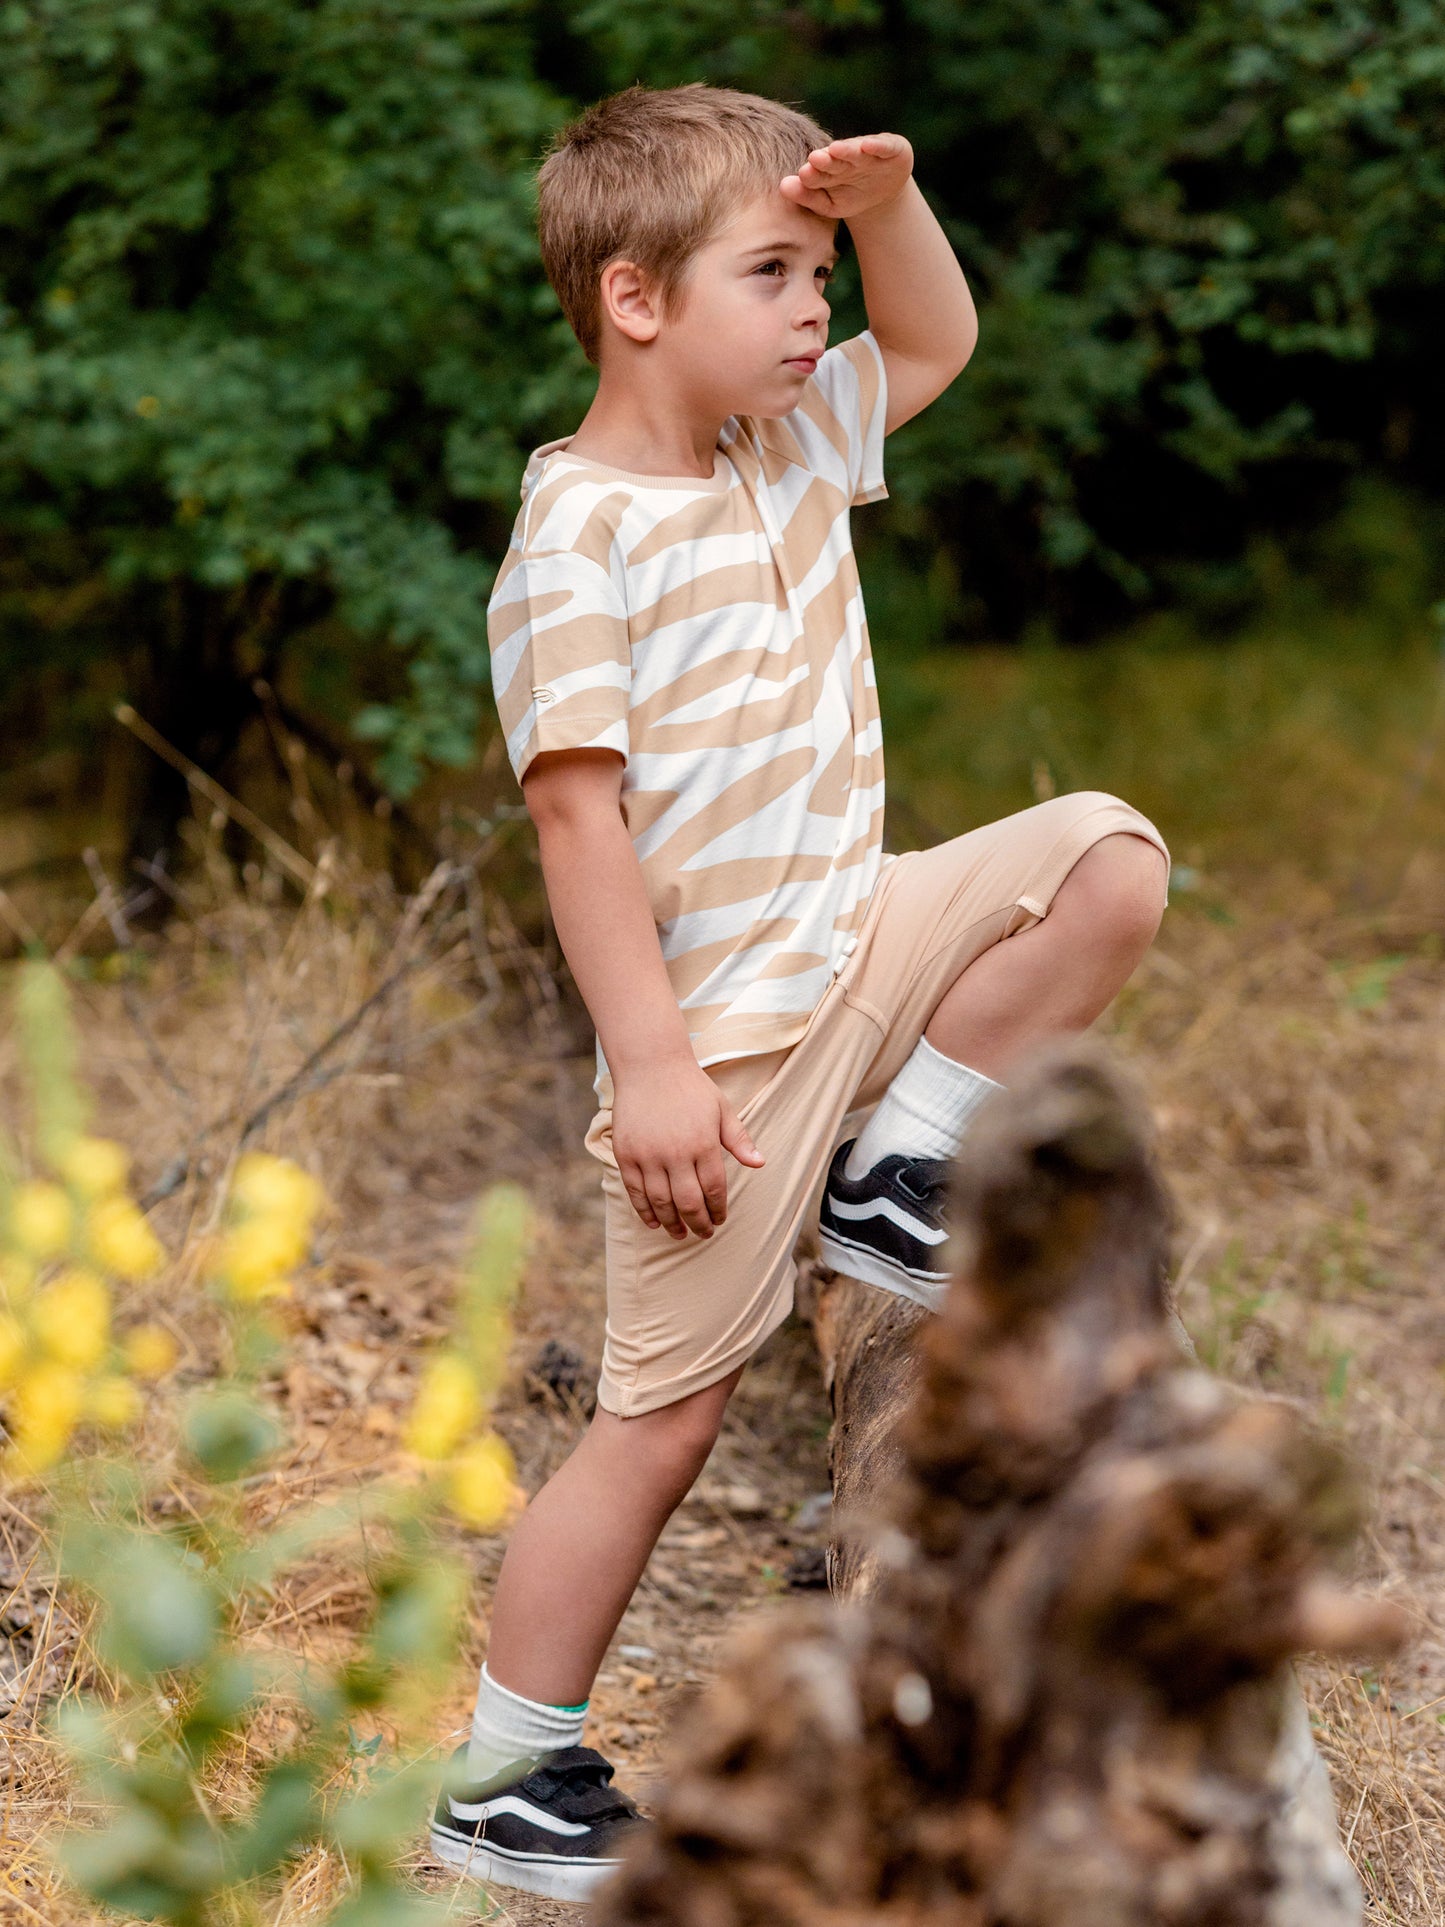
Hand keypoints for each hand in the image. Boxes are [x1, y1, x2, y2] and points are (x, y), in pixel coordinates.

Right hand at [611, 1057, 765, 1239]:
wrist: (650, 1066)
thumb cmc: (690, 1088)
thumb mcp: (722, 1109)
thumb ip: (739, 1140)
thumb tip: (760, 1164)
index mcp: (704, 1143)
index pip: (714, 1189)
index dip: (718, 1209)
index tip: (720, 1219)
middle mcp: (676, 1153)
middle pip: (689, 1202)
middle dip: (698, 1224)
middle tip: (704, 1234)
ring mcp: (648, 1155)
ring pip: (661, 1202)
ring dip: (672, 1224)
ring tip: (679, 1234)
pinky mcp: (626, 1155)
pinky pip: (636, 1192)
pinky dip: (645, 1211)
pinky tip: (654, 1221)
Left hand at [779, 132, 913, 221]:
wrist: (884, 194)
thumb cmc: (851, 197)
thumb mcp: (830, 204)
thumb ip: (808, 196)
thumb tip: (782, 186)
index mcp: (829, 168)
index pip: (818, 172)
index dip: (812, 174)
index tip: (803, 175)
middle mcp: (847, 156)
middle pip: (835, 158)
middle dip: (826, 159)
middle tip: (814, 159)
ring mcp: (869, 151)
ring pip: (856, 150)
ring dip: (847, 150)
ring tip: (835, 150)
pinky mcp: (892, 148)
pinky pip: (884, 145)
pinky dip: (877, 145)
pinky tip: (867, 145)